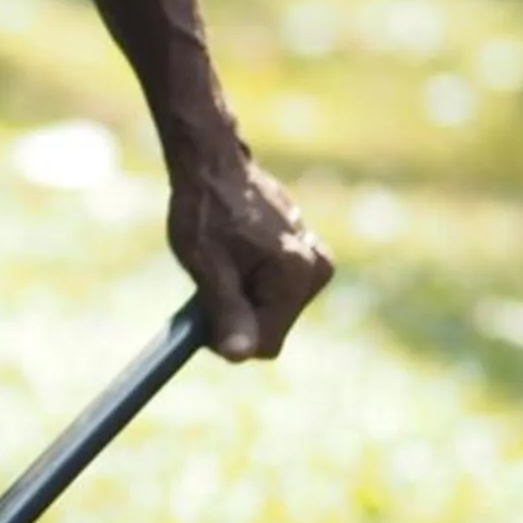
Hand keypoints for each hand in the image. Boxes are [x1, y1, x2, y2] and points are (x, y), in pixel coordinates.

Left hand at [167, 146, 332, 359]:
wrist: (213, 166)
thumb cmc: (205, 210)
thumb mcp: (207, 266)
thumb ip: (227, 312)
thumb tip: (240, 356)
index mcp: (298, 274)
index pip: (265, 343)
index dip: (230, 336)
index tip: (206, 309)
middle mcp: (317, 270)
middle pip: (271, 328)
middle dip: (239, 314)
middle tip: (215, 278)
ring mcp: (316, 262)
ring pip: (272, 312)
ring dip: (245, 297)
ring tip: (227, 260)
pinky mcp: (309, 256)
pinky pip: (277, 293)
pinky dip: (254, 283)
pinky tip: (240, 254)